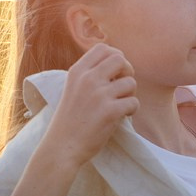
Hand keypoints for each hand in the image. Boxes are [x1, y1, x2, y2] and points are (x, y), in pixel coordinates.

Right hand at [45, 42, 137, 169]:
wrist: (62, 147)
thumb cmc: (69, 120)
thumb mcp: (72, 89)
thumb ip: (89, 76)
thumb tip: (116, 65)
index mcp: (77, 71)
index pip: (103, 48)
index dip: (115, 58)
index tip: (115, 73)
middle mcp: (88, 79)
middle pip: (120, 59)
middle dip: (127, 71)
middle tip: (122, 87)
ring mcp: (99, 95)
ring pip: (130, 82)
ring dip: (130, 94)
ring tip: (121, 105)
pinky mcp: (110, 111)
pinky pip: (134, 102)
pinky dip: (132, 109)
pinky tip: (123, 116)